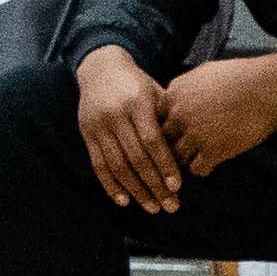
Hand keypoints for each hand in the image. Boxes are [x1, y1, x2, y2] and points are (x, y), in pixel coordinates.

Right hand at [72, 46, 180, 209]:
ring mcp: (98, 125)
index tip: (178, 187)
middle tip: (171, 206)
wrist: (100, 68)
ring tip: (152, 207)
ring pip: (117, 165)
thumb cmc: (137, 84)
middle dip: (154, 185)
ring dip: (135, 190)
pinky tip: (124, 200)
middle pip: (135, 158)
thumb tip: (190, 154)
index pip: (152, 141)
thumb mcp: (156, 93)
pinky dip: (110, 185)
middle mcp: (114, 115)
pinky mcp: (87, 133)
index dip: (165, 165)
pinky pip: (98, 164)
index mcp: (136, 103)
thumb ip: (168, 120)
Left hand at [161, 49, 276, 177]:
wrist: (267, 87)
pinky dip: (203, 168)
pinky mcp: (214, 150)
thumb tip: (176, 95)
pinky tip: (211, 162)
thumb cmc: (240, 76)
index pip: (154, 118)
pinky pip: (198, 169)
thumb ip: (184, 87)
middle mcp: (178, 114)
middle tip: (181, 151)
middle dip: (170, 145)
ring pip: (176, 156)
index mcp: (173, 94)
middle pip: (162, 138)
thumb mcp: (202, 73)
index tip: (173, 132)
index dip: (165, 126)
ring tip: (196, 158)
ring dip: (185, 159)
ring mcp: (194, 134)